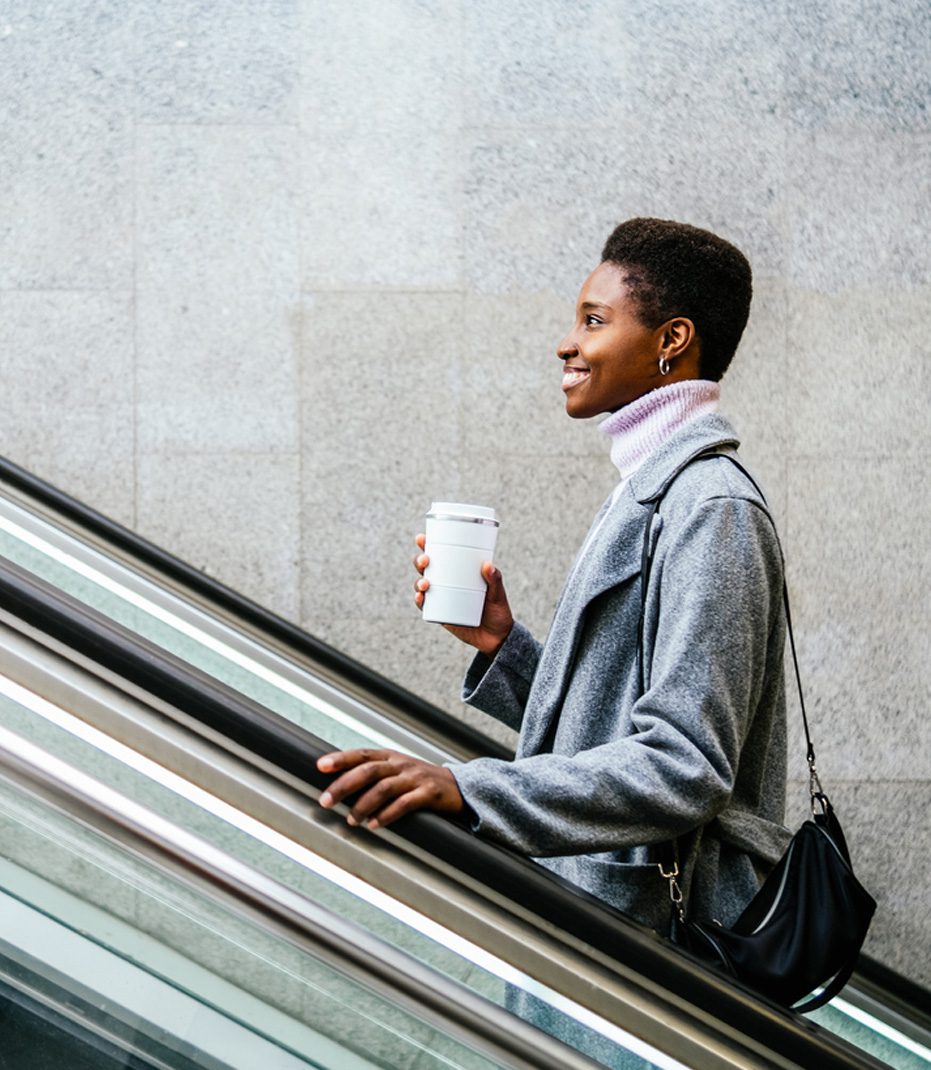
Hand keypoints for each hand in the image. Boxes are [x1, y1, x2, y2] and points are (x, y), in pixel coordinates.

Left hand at [316, 749, 463, 828]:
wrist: (457, 787)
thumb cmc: (419, 780)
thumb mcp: (396, 770)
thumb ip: (373, 774)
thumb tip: (339, 785)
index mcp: (390, 757)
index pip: (361, 754)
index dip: (341, 759)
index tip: (320, 766)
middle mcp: (400, 764)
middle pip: (368, 771)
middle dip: (344, 785)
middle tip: (326, 801)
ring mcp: (415, 778)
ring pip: (384, 788)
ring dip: (363, 805)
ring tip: (351, 820)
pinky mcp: (428, 794)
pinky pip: (404, 804)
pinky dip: (387, 815)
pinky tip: (375, 825)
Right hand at [412, 533, 513, 656]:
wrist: (496, 637)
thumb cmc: (498, 610)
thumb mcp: (498, 593)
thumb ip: (495, 579)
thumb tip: (488, 565)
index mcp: (459, 571)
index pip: (441, 555)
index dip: (428, 545)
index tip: (422, 539)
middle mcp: (447, 582)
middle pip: (427, 568)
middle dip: (420, 562)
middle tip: (425, 561)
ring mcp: (442, 598)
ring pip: (423, 586)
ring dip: (418, 582)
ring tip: (425, 583)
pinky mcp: (440, 614)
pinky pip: (426, 606)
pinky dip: (420, 601)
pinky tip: (420, 598)